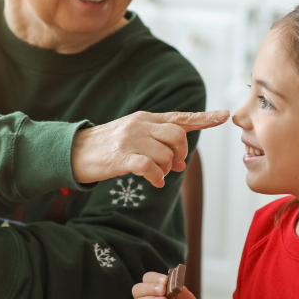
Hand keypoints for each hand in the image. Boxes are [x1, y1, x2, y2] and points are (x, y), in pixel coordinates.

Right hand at [71, 110, 228, 186]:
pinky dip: (157, 177)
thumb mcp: (132, 135)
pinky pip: (150, 167)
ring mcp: (129, 139)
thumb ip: (157, 143)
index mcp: (145, 118)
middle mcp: (139, 125)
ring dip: (167, 169)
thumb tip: (181, 162)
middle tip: (175, 166)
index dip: (204, 118)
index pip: (179, 117)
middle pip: (177, 135)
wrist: (73, 151)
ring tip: (157, 175)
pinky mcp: (120, 157)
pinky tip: (153, 183)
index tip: (225, 115)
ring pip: (166, 153)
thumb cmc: (106, 146)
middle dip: (182, 153)